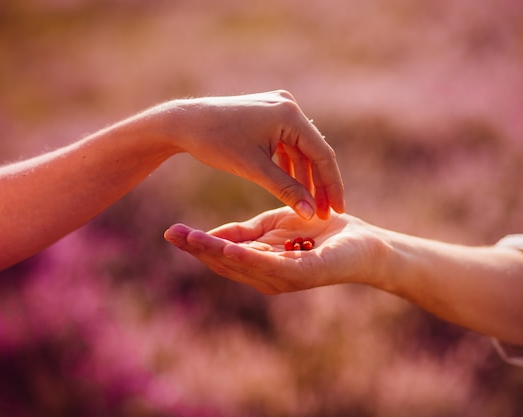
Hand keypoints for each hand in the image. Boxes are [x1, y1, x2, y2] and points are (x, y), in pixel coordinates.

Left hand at [155, 90, 344, 218]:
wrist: (184, 123)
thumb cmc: (216, 143)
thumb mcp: (254, 170)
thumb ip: (286, 190)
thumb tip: (311, 214)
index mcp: (289, 115)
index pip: (322, 154)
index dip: (331, 186)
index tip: (338, 211)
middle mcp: (289, 106)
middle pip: (314, 151)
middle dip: (319, 184)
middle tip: (326, 213)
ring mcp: (279, 109)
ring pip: (301, 150)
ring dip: (305, 177)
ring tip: (310, 206)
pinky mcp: (269, 115)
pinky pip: (287, 144)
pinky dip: (290, 166)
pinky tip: (293, 188)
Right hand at [164, 207, 385, 293]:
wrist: (363, 242)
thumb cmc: (320, 233)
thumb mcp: (274, 225)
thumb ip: (245, 232)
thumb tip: (211, 234)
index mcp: (260, 263)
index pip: (222, 255)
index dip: (197, 245)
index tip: (172, 232)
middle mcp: (267, 276)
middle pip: (226, 263)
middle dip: (198, 250)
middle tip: (172, 234)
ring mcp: (283, 279)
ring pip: (242, 265)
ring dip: (215, 253)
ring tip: (191, 240)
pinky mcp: (302, 274)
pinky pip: (269, 265)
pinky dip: (246, 258)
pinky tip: (228, 248)